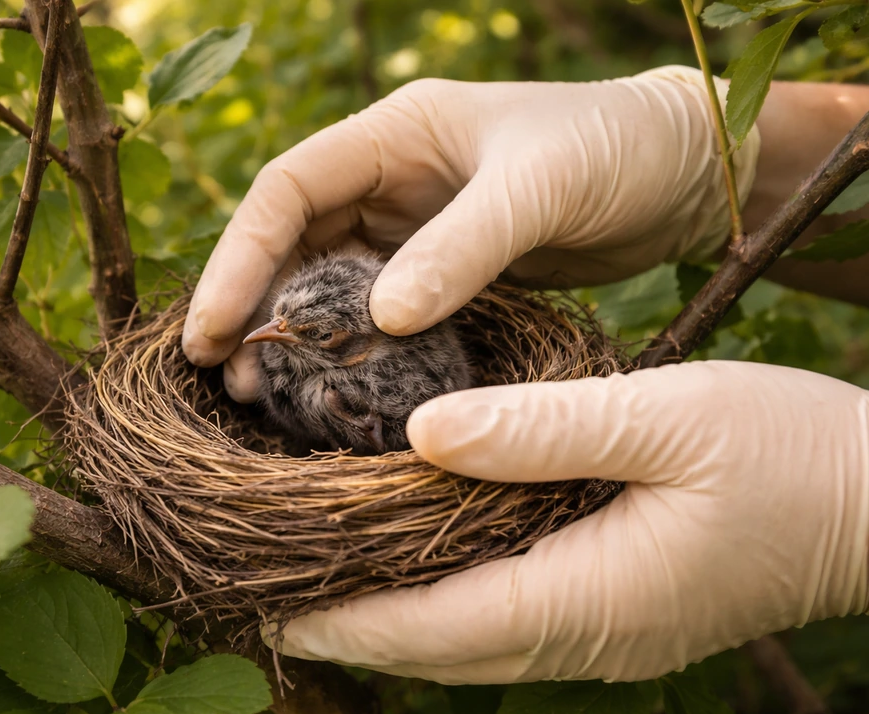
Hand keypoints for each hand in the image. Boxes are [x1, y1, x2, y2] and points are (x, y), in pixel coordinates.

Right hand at [182, 66, 761, 401]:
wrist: (682, 174)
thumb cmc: (615, 149)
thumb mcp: (538, 187)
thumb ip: (461, 248)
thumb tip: (381, 321)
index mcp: (394, 133)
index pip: (287, 190)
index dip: (240, 257)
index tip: (213, 328)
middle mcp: (389, 180)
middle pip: (291, 243)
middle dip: (252, 307)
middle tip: (226, 377)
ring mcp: (415, 232)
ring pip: (328, 286)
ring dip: (294, 338)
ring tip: (262, 397)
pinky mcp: (444, 277)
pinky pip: (377, 318)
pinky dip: (351, 354)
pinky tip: (334, 394)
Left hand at [266, 361, 868, 683]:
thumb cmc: (790, 456)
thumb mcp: (668, 419)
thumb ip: (541, 429)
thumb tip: (423, 433)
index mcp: (585, 598)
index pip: (428, 628)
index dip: (342, 618)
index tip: (269, 600)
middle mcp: (582, 639)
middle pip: (435, 651)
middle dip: (352, 627)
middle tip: (276, 585)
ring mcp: (601, 637)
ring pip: (466, 645)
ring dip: (393, 620)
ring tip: (327, 575)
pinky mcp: (616, 616)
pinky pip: (503, 624)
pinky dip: (444, 602)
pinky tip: (420, 560)